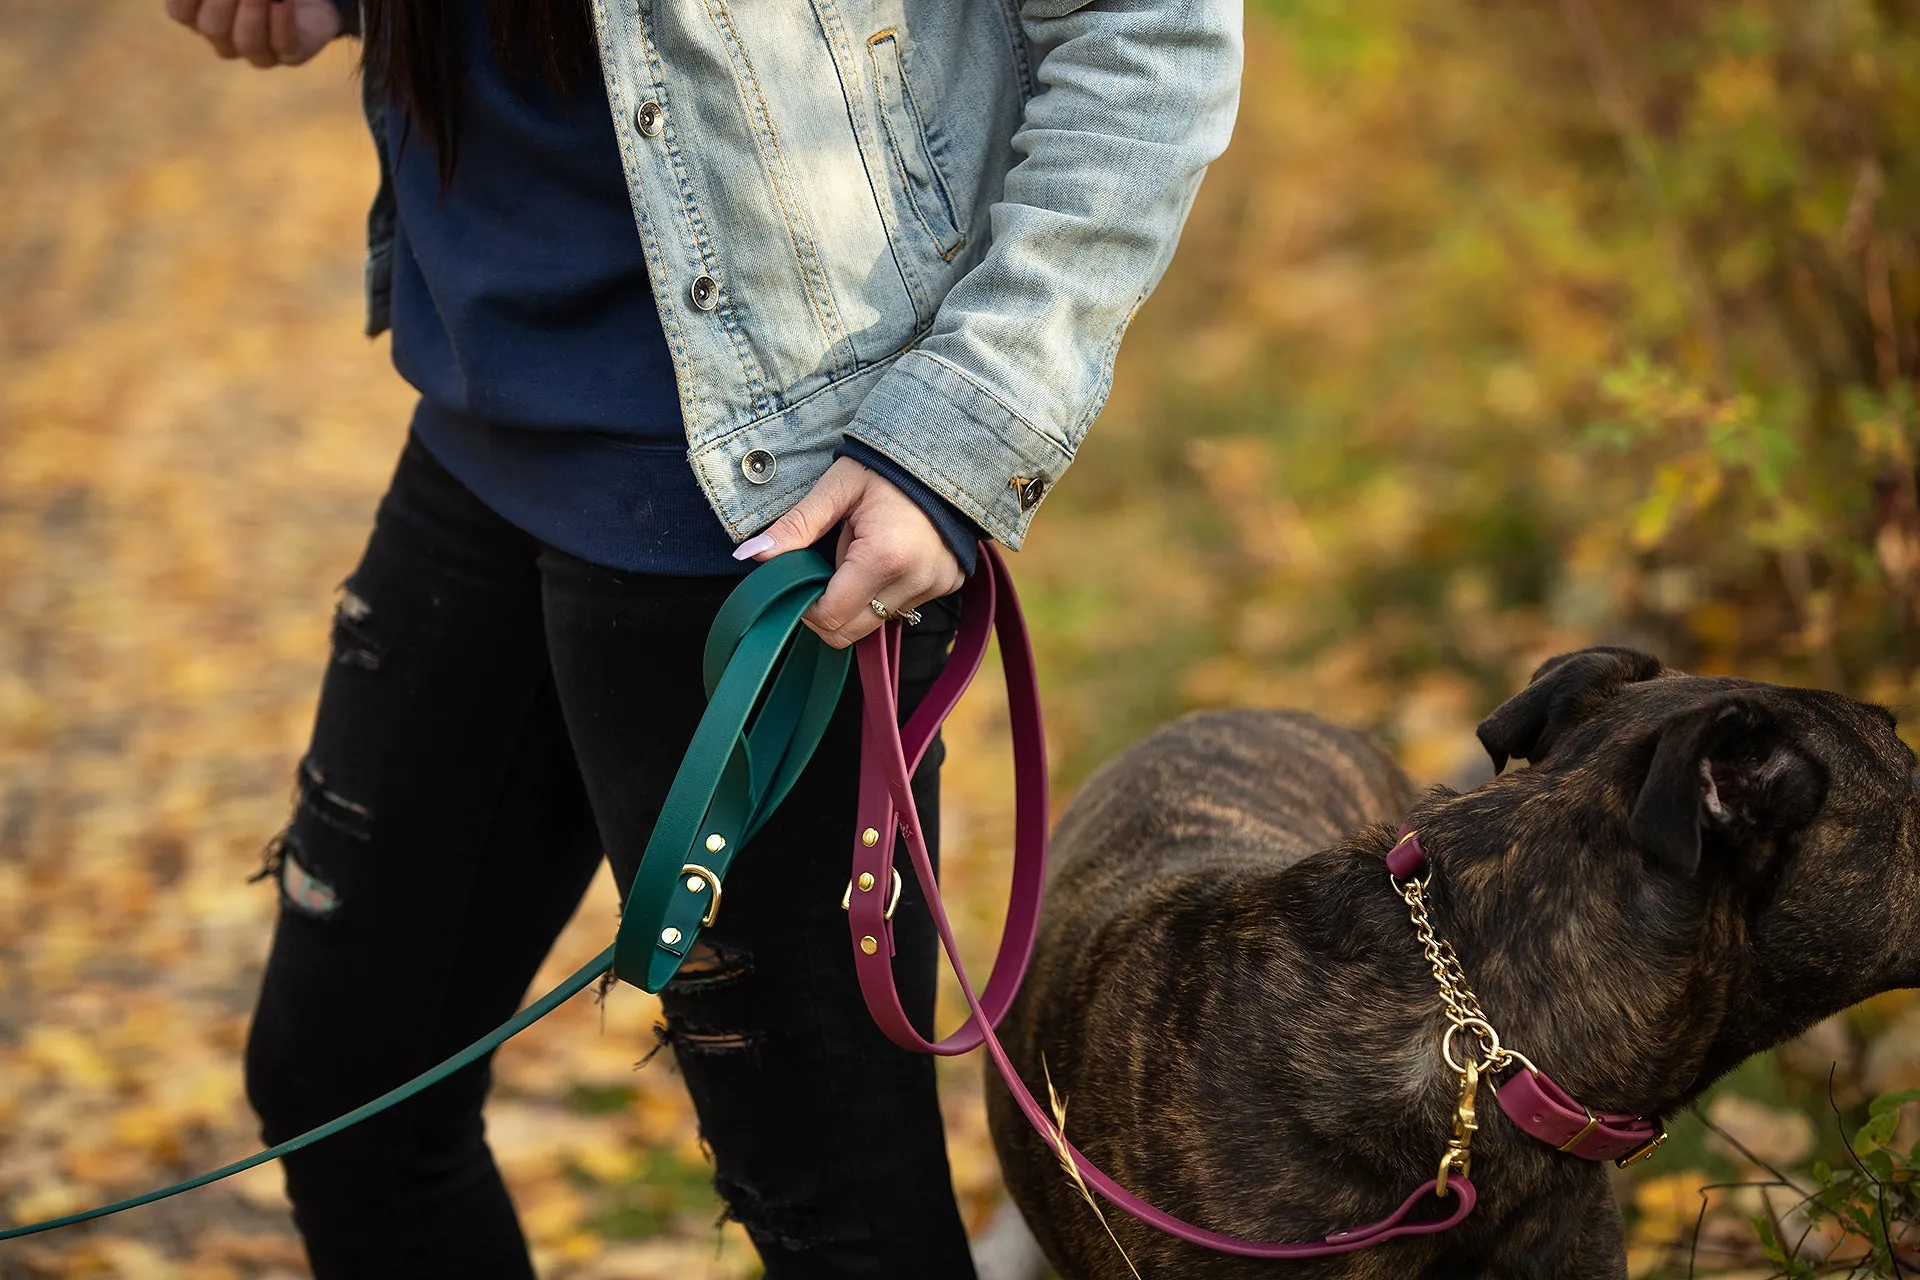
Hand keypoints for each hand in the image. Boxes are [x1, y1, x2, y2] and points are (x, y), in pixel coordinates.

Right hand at [165, 0, 340, 67]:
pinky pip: (283, 47)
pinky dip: (282, 22)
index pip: (180, 10)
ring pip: (246, 42)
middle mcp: (223, 37)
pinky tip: (282, 2)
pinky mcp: (290, 55)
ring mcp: (256, 51)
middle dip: (222, 0)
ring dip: (252, 10)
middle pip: (211, 27)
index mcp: (198, 12)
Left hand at [735, 458, 965, 649]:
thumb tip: (749, 556)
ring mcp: (935, 586)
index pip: (831, 616)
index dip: (806, 607)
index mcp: (884, 557)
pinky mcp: (947, 585)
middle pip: (852, 631)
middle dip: (829, 609)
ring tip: (863, 552)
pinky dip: (885, 591)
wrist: (947, 452)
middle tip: (826, 569)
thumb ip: (795, 526)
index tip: (801, 580)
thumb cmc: (886, 466)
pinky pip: (903, 607)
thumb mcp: (836, 489)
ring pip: (877, 622)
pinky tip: (888, 555)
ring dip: (859, 599)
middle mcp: (915, 581)